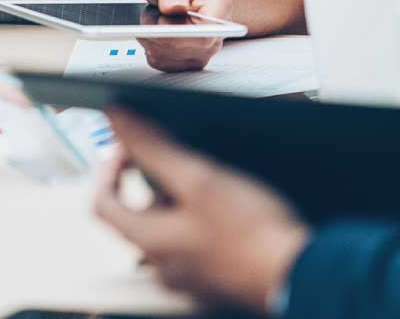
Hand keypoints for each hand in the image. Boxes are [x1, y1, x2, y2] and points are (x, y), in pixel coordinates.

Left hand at [94, 109, 309, 313]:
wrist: (297, 273)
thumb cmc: (250, 232)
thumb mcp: (198, 178)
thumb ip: (153, 147)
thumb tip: (117, 120)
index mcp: (149, 241)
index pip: (102, 203)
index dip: (109, 168)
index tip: (128, 147)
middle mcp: (162, 265)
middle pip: (137, 214)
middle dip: (153, 179)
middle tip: (182, 156)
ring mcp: (189, 277)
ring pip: (169, 227)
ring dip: (181, 198)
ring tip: (212, 178)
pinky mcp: (214, 279)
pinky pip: (194, 243)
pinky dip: (202, 219)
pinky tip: (231, 205)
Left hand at [139, 0, 232, 72]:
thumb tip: (174, 7)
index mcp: (220, 6)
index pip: (204, 35)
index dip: (178, 35)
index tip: (159, 23)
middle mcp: (217, 33)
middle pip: (182, 49)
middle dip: (157, 32)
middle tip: (154, 10)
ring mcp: (204, 51)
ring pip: (168, 57)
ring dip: (152, 39)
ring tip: (156, 16)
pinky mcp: (188, 62)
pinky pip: (162, 62)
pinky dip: (151, 47)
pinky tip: (155, 31)